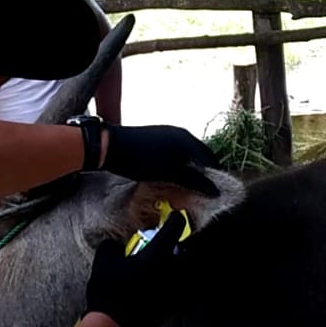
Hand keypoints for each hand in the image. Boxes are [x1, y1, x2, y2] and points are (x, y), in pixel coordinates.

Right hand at [85, 210, 188, 326]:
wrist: (114, 323)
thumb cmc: (109, 290)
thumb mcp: (103, 261)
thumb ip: (112, 246)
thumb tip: (115, 244)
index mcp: (157, 253)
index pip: (175, 228)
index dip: (176, 218)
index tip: (174, 216)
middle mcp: (172, 269)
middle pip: (192, 250)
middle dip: (188, 244)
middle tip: (180, 241)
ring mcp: (177, 288)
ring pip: (194, 271)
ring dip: (189, 264)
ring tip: (181, 262)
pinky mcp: (175, 305)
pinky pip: (188, 291)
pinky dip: (186, 285)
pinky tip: (176, 284)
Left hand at [100, 124, 220, 195]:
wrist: (110, 146)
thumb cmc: (141, 160)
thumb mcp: (169, 173)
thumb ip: (193, 181)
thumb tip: (215, 191)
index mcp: (187, 140)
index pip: (210, 160)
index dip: (213, 177)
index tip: (214, 193)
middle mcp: (182, 133)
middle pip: (201, 155)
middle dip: (203, 172)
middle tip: (202, 191)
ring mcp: (169, 133)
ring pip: (189, 153)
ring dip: (191, 167)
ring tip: (188, 185)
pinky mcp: (159, 136)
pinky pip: (178, 150)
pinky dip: (181, 162)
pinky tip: (174, 173)